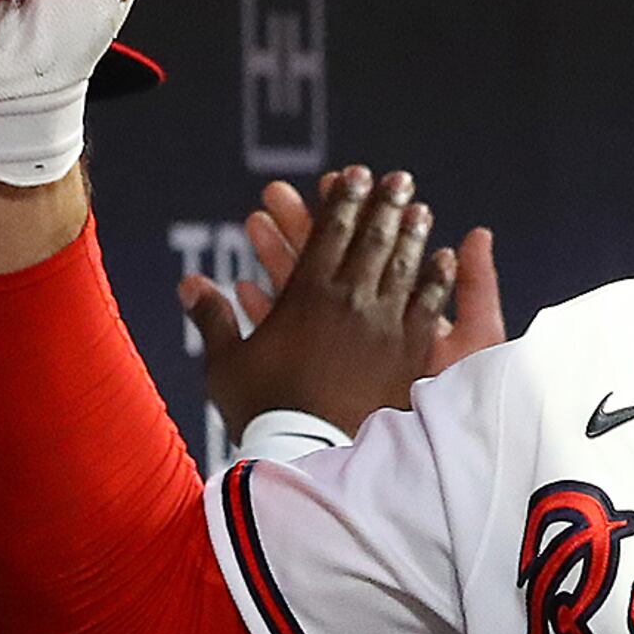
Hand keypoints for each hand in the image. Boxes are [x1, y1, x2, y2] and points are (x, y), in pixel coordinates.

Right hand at [180, 167, 456, 439]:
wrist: (308, 459)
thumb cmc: (262, 413)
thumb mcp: (227, 366)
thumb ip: (213, 318)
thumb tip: (186, 284)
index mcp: (305, 297)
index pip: (328, 234)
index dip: (341, 200)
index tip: (353, 174)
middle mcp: (349, 302)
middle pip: (371, 240)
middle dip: (384, 204)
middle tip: (398, 178)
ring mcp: (383, 327)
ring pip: (402, 267)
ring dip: (412, 232)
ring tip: (421, 208)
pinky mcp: (407, 356)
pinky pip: (427, 307)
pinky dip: (437, 280)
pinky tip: (446, 257)